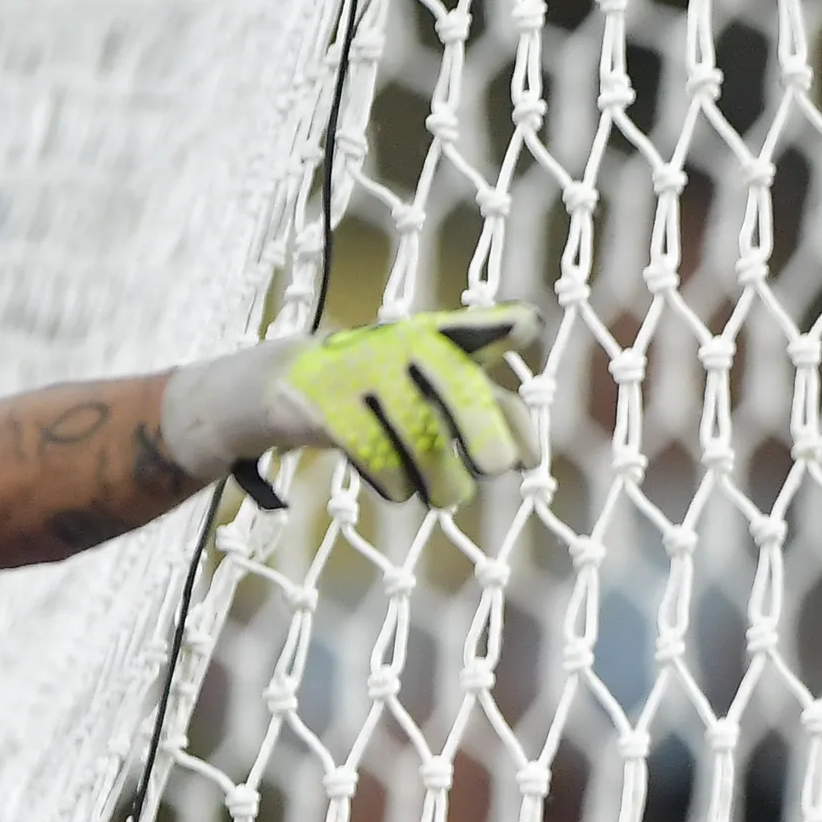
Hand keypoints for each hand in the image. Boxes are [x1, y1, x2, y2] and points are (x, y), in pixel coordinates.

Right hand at [285, 305, 542, 509]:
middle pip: (459, 387)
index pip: (472, 330)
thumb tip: (530, 459)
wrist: (291, 382)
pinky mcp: (327, 405)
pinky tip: (398, 488)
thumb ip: (491, 410)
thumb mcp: (437, 389)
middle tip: (496, 467)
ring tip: (445, 496)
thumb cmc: (390, 392)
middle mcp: (403, 342)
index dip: (499, 325)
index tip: (527, 325)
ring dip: (443, 482)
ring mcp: (363, 369)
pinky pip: (379, 459)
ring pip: (424, 440)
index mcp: (436, 335)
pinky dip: (396, 485)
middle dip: (485, 433)